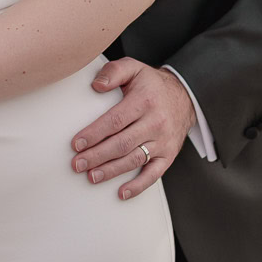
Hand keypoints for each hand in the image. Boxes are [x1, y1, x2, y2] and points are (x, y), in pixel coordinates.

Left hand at [70, 59, 191, 199]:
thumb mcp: (134, 68)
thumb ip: (113, 71)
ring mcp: (163, 141)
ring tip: (91, 176)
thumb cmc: (151, 84)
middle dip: (97, 156)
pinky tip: (121, 193)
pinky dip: (138, 186)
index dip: (95, 133)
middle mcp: (155, 123)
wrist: (185, 96)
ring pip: (134, 160)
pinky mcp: (168, 155)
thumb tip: (95, 85)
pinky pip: (154, 174)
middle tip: (77, 164)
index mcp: (144, 101)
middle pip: (122, 143)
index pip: (116, 120)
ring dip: (111, 171)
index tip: (77, 143)